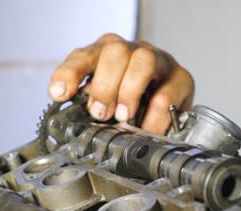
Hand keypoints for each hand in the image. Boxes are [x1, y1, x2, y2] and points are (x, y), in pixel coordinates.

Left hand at [48, 34, 193, 134]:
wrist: (164, 105)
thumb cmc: (125, 101)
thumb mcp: (100, 101)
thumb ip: (85, 105)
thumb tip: (70, 123)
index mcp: (103, 54)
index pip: (82, 57)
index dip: (68, 74)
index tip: (59, 94)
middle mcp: (130, 51)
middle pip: (115, 52)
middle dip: (105, 86)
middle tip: (100, 113)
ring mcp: (158, 61)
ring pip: (144, 61)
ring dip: (130, 91)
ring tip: (124, 116)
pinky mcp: (181, 78)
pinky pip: (168, 92)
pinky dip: (154, 115)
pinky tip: (146, 128)